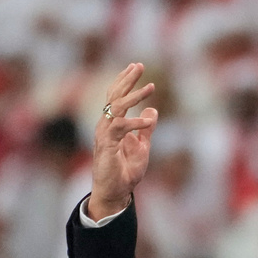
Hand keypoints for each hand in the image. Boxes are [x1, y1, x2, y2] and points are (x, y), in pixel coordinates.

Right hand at [89, 63, 156, 219]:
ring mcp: (105, 134)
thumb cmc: (125, 171)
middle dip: (127, 79)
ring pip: (117, 108)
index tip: (136, 66)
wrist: (116, 192)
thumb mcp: (142, 146)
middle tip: (140, 65)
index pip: (116, 96)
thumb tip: (153, 111)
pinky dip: (135, 123)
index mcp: (113, 123)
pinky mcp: (107, 145)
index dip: (125, 80)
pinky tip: (148, 120)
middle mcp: (106, 125)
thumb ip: (146, 129)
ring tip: (151, 88)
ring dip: (134, 97)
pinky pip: (120, 128)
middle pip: (114, 96)